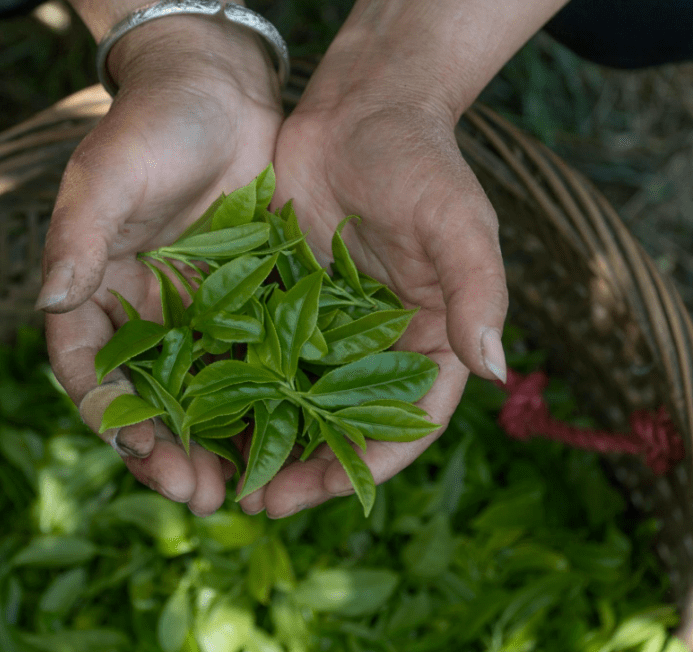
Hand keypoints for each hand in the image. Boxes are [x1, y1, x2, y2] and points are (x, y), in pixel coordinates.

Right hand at [40, 16, 282, 515]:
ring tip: (242, 491)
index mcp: (92, 294)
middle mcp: (141, 317)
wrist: (219, 88)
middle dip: (168, 452)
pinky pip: (254, 366)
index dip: (110, 416)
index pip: (89, 372)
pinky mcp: (248, 306)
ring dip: (218, 446)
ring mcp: (196, 316)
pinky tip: (287, 440)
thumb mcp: (106, 177)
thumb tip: (48, 300)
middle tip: (200, 494)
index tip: (139, 448)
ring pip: (202, 398)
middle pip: (148, 402)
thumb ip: (77, 239)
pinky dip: (265, 407)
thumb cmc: (151, 126)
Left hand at [236, 63, 508, 517]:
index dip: (370, 462)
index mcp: (431, 340)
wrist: (359, 108)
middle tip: (259, 502)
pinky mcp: (281, 304)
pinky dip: (232, 390)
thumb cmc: (421, 161)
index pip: (408, 422)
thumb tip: (495, 371)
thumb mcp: (458, 223)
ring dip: (262, 442)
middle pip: (344, 427)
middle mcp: (379, 347)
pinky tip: (197, 415)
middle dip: (305, 469)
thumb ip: (478, 293)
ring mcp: (326, 330)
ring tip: (222, 477)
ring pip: (295, 404)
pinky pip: (255, 358)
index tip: (326, 491)